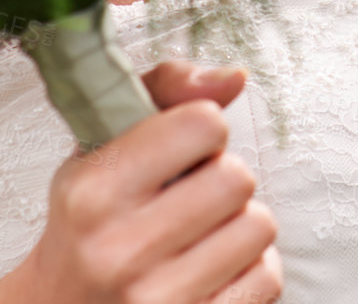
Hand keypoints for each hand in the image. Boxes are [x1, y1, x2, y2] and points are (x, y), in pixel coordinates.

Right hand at [0, 61, 281, 303]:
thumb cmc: (90, 219)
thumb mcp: (102, 145)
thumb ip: (166, 91)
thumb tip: (235, 77)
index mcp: (92, 191)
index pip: (203, 123)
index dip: (201, 131)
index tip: (180, 151)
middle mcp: (119, 250)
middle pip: (237, 176)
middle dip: (222, 179)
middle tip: (191, 196)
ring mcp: (157, 300)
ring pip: (259, 226)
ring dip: (238, 224)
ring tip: (201, 233)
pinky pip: (267, 277)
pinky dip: (250, 269)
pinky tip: (212, 268)